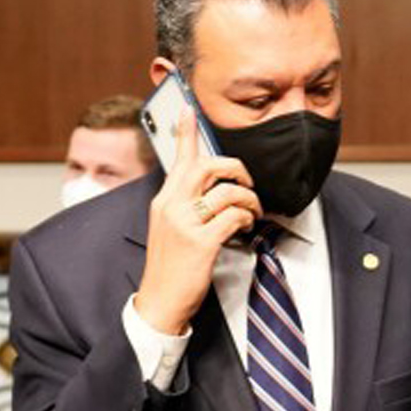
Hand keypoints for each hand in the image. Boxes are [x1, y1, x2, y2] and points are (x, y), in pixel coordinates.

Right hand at [134, 109, 261, 334]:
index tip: (189, 109)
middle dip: (238, 169)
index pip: (177, 158)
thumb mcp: (171, 228)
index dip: (185, 132)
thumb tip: (212, 190)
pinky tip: (245, 228)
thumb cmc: (170, 267)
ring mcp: (184, 223)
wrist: (160, 301)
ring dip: (249, 200)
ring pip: (228, 191)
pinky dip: (247, 220)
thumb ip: (186, 205)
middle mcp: (171, 205)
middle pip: (209, 166)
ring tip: (251, 214)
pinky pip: (234, 217)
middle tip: (248, 184)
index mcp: (164, 200)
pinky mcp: (200, 242)